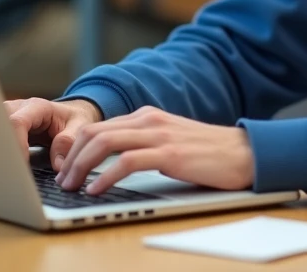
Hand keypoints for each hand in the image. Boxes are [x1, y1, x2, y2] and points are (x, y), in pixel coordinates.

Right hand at [4, 97, 101, 170]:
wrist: (70, 113)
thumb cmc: (73, 119)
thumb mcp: (79, 126)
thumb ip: (68, 141)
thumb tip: (58, 164)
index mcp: (37, 107)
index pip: (17, 122)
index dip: (16, 145)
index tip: (21, 165)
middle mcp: (18, 108)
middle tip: (6, 169)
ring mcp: (8, 116)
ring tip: (2, 168)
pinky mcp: (3, 126)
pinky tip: (0, 164)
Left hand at [55, 106, 254, 194]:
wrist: (244, 152)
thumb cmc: (208, 153)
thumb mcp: (169, 142)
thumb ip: (143, 145)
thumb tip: (110, 164)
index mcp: (147, 116)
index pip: (97, 126)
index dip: (74, 149)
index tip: (65, 170)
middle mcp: (149, 120)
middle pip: (94, 132)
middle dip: (70, 158)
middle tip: (62, 181)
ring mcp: (159, 135)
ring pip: (104, 143)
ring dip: (81, 166)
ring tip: (72, 186)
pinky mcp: (169, 153)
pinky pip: (127, 162)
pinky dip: (105, 176)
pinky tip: (96, 189)